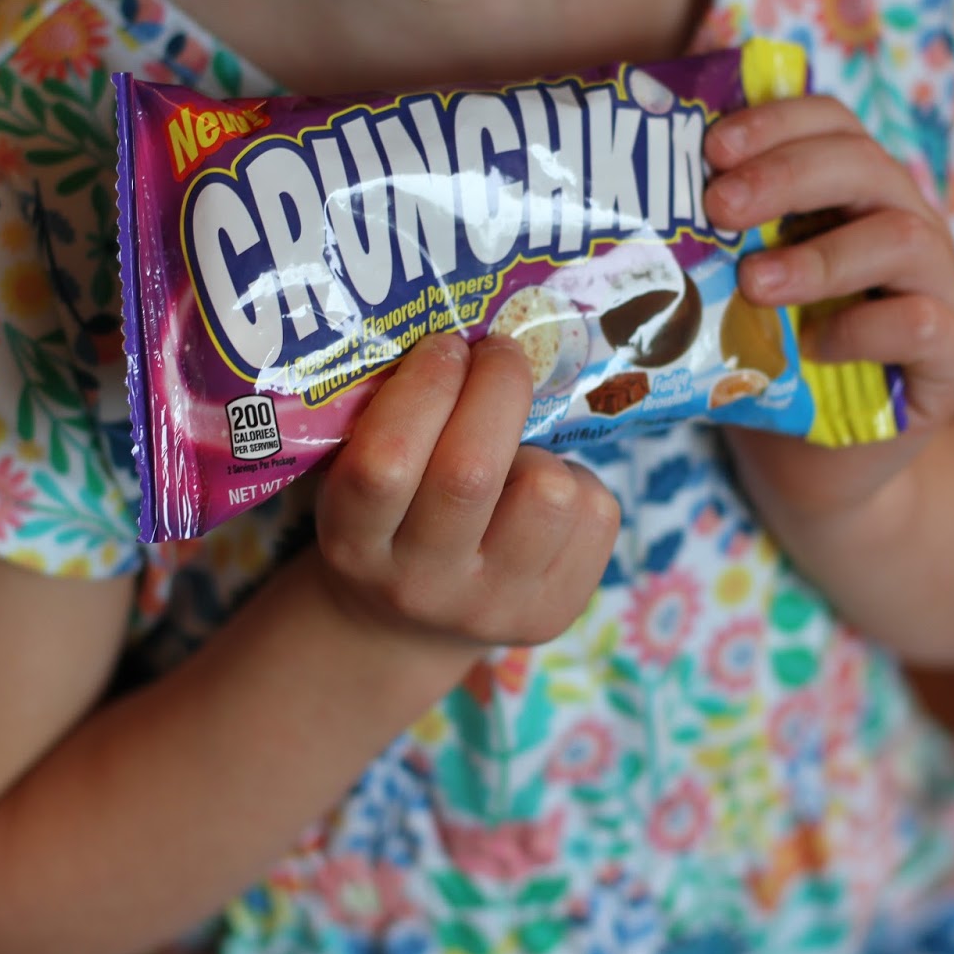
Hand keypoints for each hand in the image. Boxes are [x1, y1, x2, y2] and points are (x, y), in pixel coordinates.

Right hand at [314, 333, 619, 647]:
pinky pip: (596, 514)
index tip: (445, 346)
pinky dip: (578, 483)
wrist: (413, 623)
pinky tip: (542, 495)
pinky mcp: (554, 612)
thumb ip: (394, 422)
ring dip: (541, 449)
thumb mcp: (362, 480)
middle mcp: (420, 583)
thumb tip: (467, 330)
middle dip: (496, 387)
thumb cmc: (390, 518)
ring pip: (548, 492)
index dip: (424, 388)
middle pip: (471, 471)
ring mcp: (492, 606)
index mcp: (356, 544)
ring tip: (518, 451)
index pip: (384, 464)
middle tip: (498, 354)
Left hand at [704, 95, 953, 521]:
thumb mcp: (730, 288)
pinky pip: (925, 325)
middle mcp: (907, 226)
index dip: (777, 121)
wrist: (807, 465)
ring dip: (821, 257)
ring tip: (754, 283)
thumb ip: (711, 236)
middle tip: (720, 207)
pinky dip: (867, 329)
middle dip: (787, 177)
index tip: (712, 147)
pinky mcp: (952, 360)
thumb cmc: (765, 362)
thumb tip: (629, 191)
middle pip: (865, 166)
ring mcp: (940, 289)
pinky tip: (816, 346)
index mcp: (855, 194)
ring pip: (903, 239)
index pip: (832, 123)